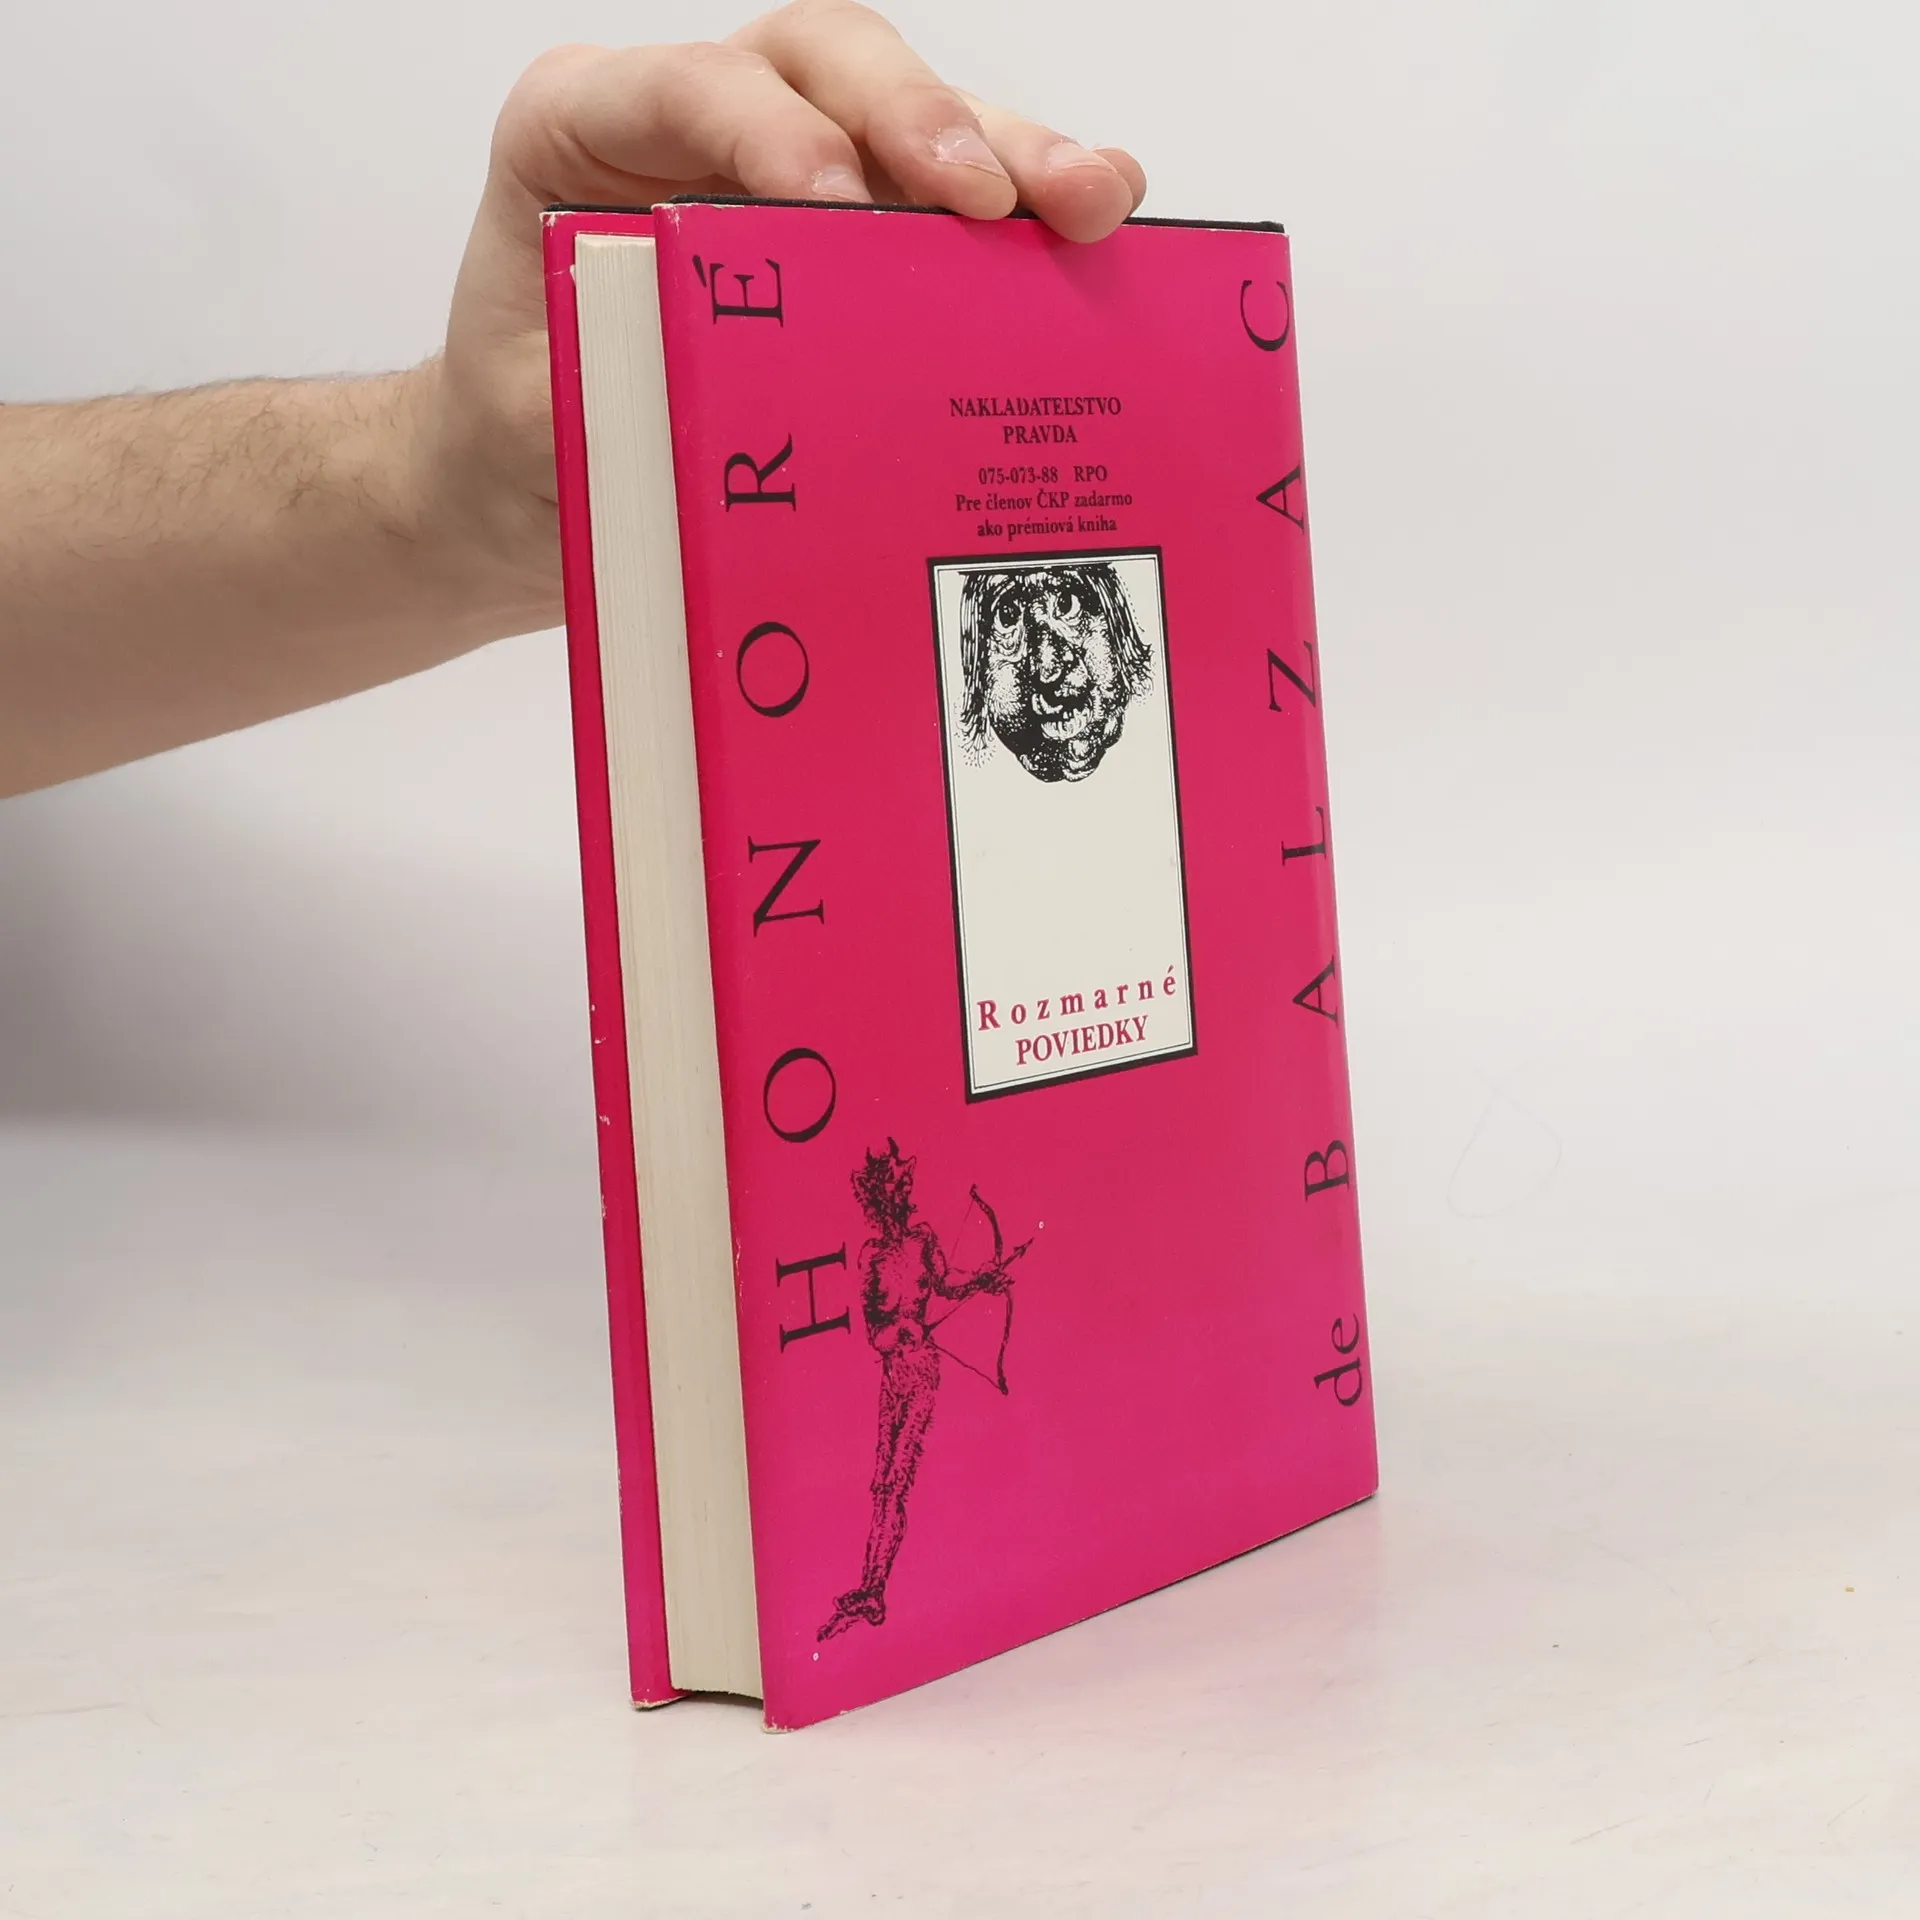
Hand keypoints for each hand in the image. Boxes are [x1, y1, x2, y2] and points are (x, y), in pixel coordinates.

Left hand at [419, 1, 1147, 623]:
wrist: (536, 480)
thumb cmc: (526, 429)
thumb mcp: (534, 416)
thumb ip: (615, 385)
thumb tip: (733, 392)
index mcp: (588, 131)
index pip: (685, 86)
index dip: (765, 127)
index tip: (831, 200)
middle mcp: (706, 123)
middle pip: (828, 66)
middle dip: (919, 121)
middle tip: (986, 199)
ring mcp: (800, 171)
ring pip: (915, 121)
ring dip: (1014, 157)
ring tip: (1092, 204)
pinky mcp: (867, 240)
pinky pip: (955, 204)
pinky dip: (1030, 217)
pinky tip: (1099, 232)